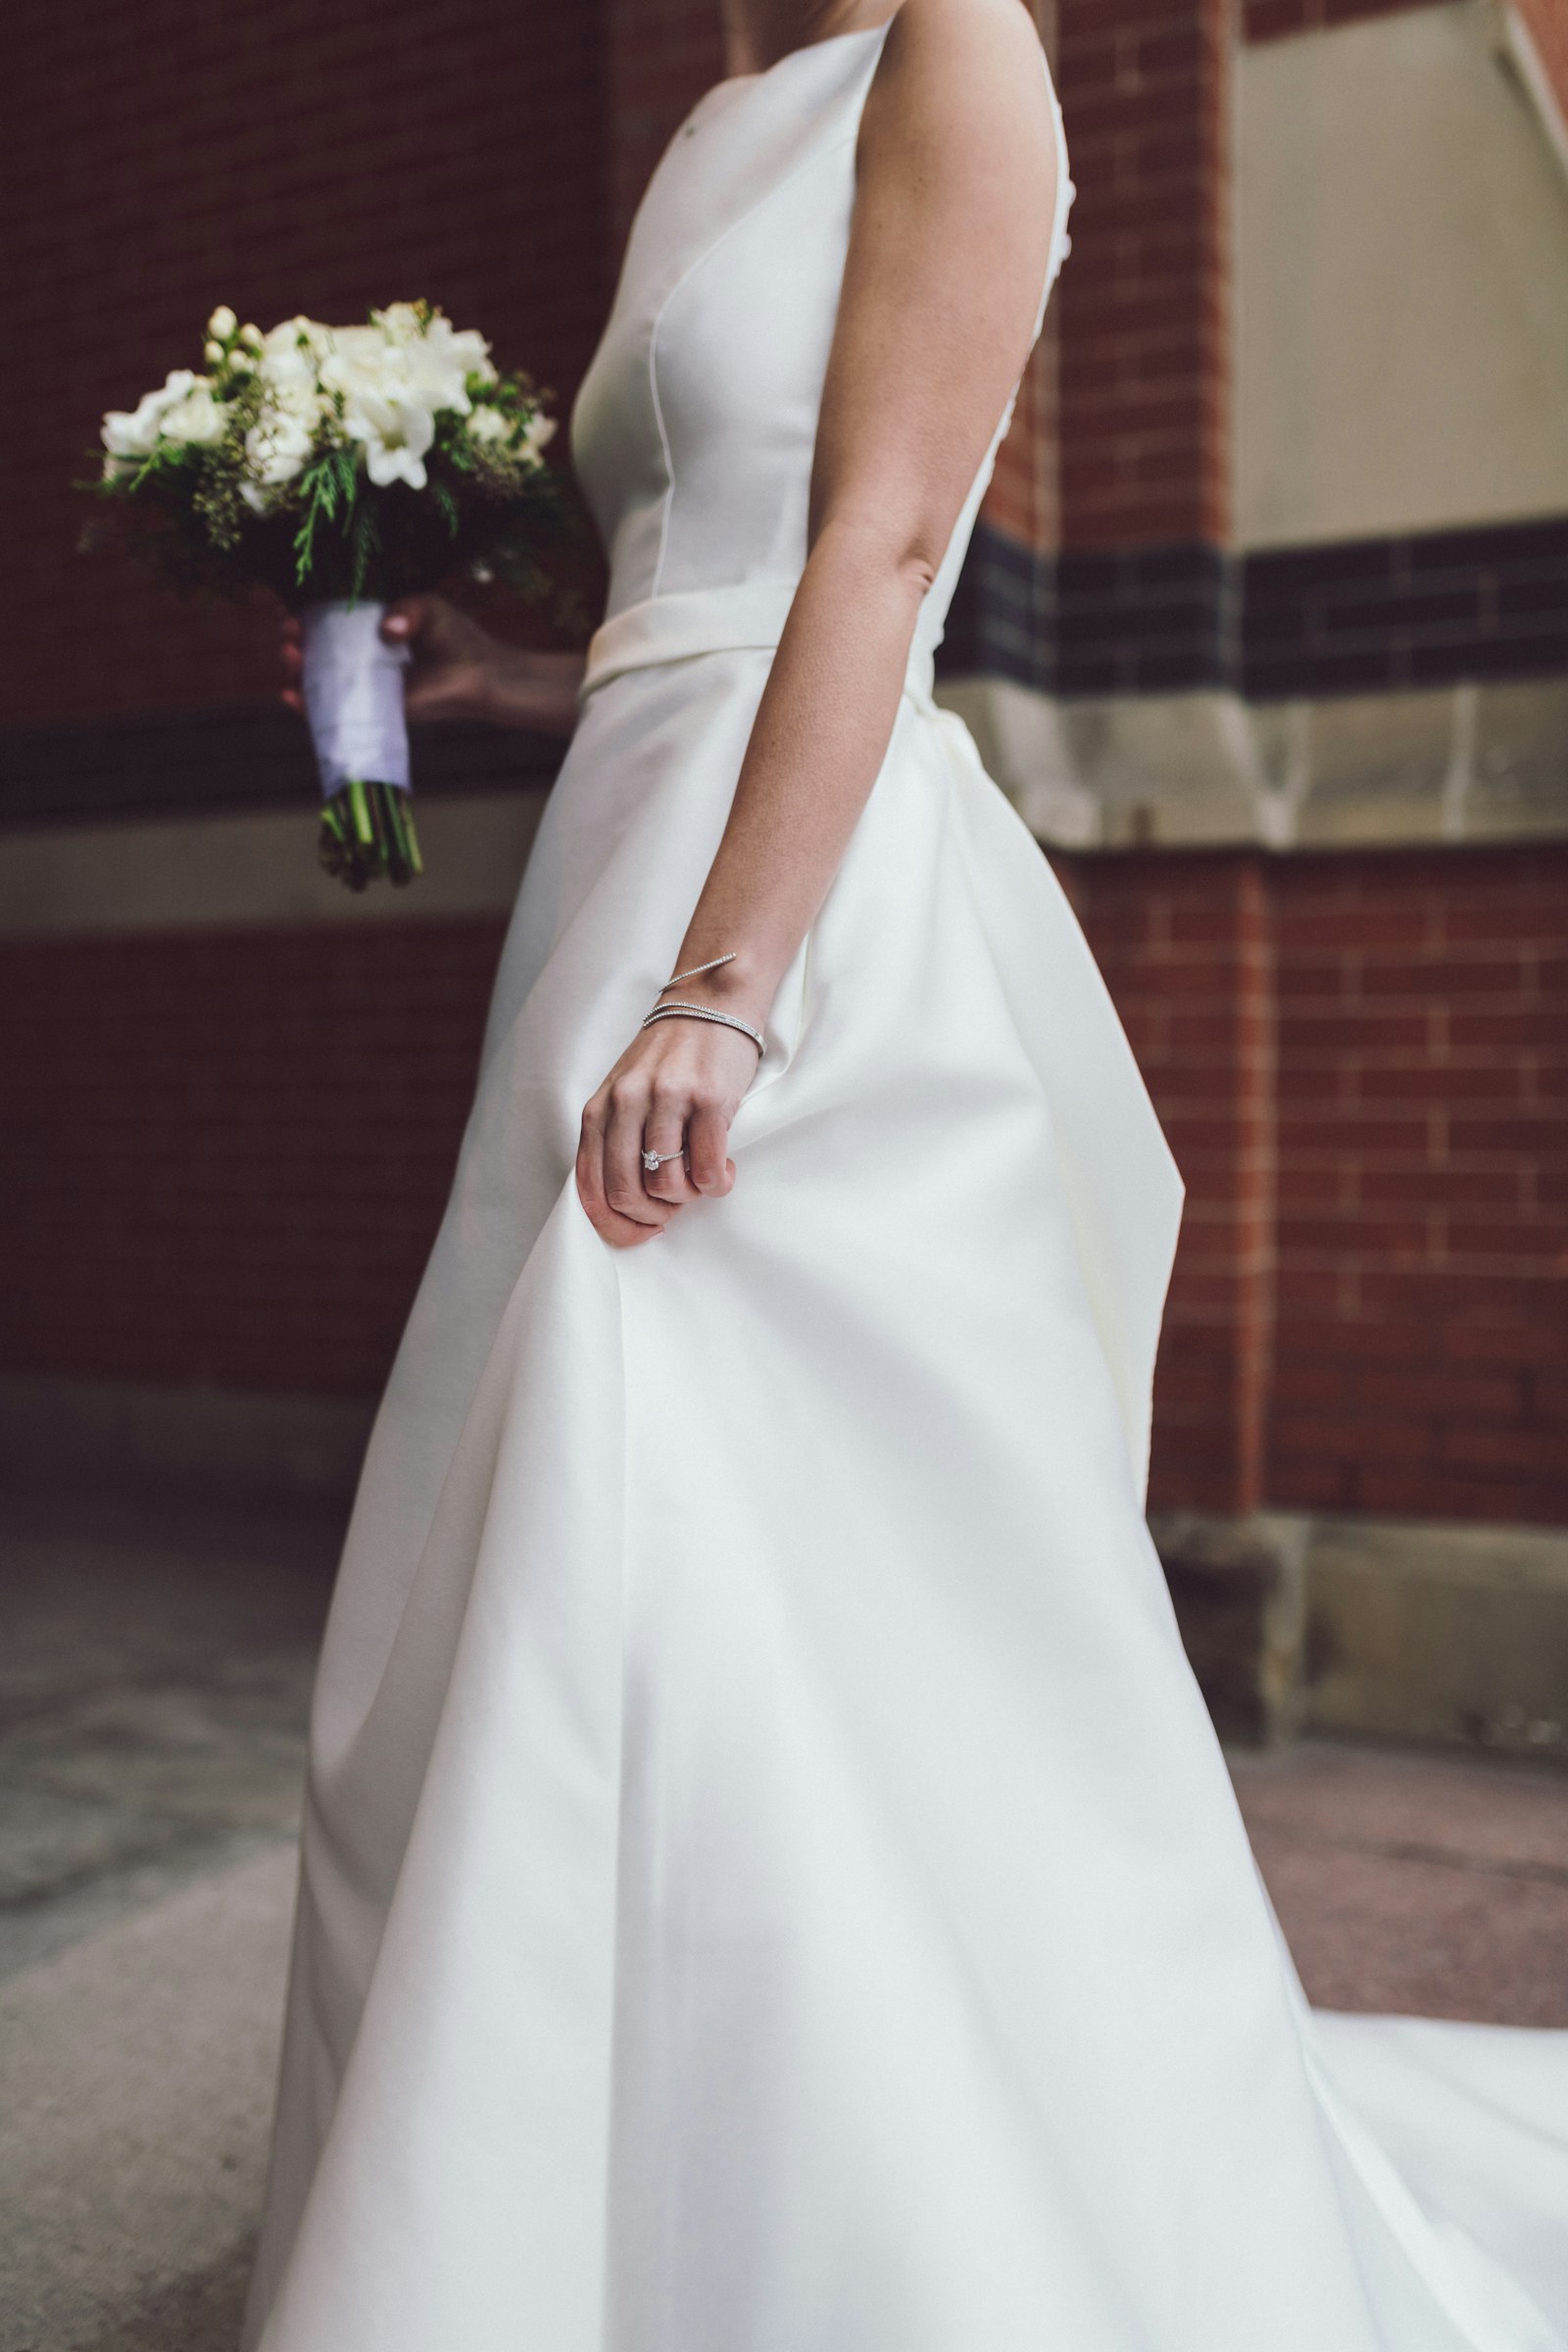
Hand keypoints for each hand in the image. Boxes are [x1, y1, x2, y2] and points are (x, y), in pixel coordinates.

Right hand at [279, 595, 501, 724]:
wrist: (479, 674)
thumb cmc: (456, 637)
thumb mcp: (426, 607)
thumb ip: (403, 608)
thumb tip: (385, 630)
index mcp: (368, 631)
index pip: (324, 624)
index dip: (301, 618)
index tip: (288, 612)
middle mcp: (361, 660)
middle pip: (314, 653)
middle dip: (293, 643)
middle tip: (288, 634)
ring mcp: (364, 687)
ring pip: (317, 683)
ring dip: (295, 671)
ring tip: (292, 655)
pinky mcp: (373, 711)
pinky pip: (333, 713)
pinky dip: (307, 708)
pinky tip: (292, 696)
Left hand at [576, 1015, 759, 1247]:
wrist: (713, 1003)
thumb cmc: (670, 1058)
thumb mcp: (626, 1092)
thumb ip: (615, 1139)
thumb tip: (622, 1205)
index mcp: (601, 1107)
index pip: (592, 1187)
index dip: (616, 1224)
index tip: (642, 1232)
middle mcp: (628, 1103)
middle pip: (627, 1192)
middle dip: (653, 1215)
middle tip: (674, 1208)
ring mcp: (669, 1100)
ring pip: (667, 1185)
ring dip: (688, 1196)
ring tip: (700, 1179)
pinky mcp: (710, 1101)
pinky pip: (707, 1170)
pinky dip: (716, 1183)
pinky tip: (723, 1168)